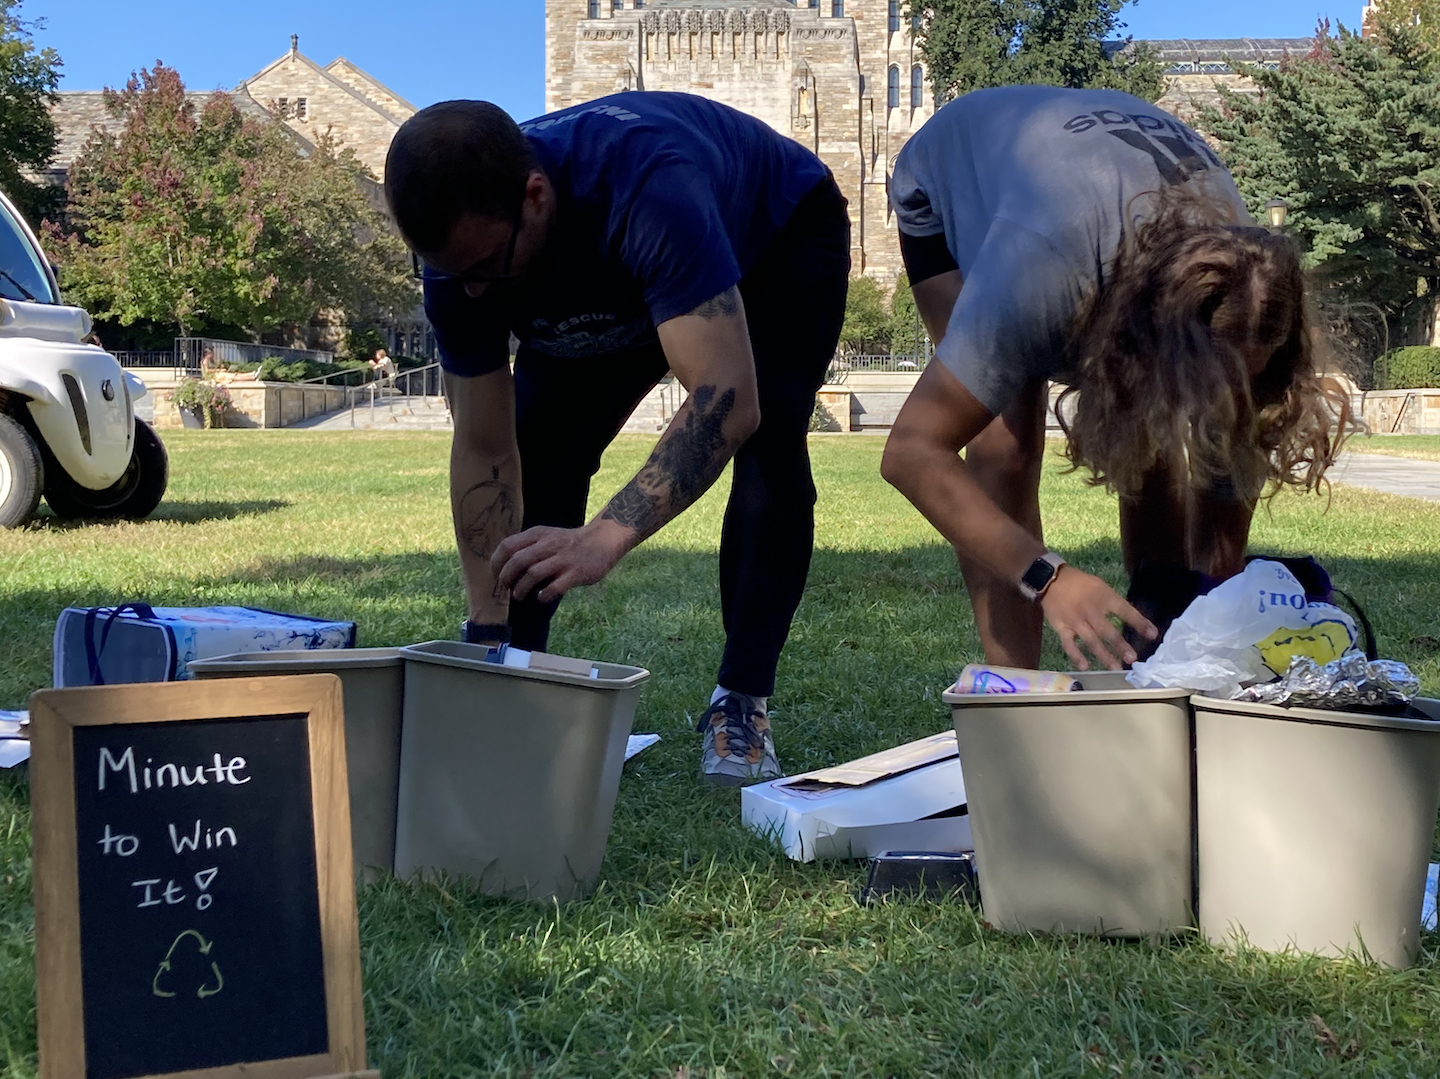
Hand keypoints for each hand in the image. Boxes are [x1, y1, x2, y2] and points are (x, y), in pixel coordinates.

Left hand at [492, 520, 629, 603]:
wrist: (602, 540)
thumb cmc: (569, 542)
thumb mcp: (547, 536)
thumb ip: (529, 547)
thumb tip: (505, 568)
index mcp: (538, 534)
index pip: (508, 546)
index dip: (496, 563)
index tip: (495, 575)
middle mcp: (548, 545)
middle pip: (517, 561)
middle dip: (506, 578)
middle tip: (505, 588)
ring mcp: (562, 559)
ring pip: (532, 575)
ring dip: (521, 589)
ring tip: (518, 595)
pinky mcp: (575, 574)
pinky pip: (553, 588)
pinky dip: (543, 596)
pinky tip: (541, 597)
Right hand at [1039, 567, 1157, 670]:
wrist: (1051, 580)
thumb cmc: (1081, 584)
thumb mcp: (1101, 587)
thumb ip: (1114, 603)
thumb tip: (1134, 620)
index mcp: (1103, 597)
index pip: (1125, 611)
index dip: (1139, 623)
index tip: (1152, 635)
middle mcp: (1091, 611)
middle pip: (1107, 630)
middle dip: (1120, 645)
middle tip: (1132, 658)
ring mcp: (1076, 621)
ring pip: (1091, 641)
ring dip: (1104, 655)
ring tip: (1116, 667)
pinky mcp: (1062, 628)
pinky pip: (1069, 644)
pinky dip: (1076, 656)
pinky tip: (1085, 666)